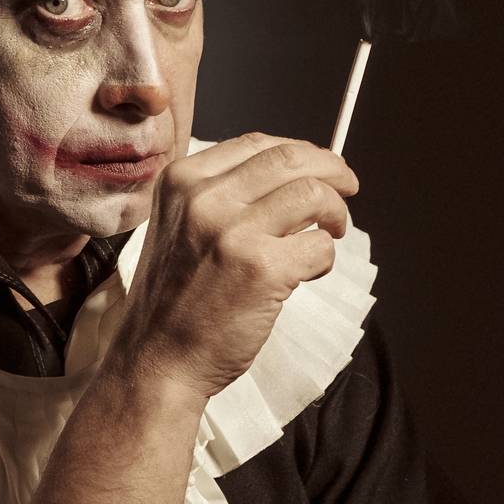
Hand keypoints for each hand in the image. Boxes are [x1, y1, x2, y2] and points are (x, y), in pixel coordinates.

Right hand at [109, 133, 358, 401]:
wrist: (156, 359)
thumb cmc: (171, 302)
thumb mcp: (177, 227)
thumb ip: (220, 198)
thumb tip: (289, 179)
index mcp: (181, 181)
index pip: (256, 144)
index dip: (298, 152)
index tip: (318, 166)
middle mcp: (205, 198)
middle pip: (290, 160)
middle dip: (331, 170)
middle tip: (347, 188)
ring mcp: (234, 232)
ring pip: (313, 194)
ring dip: (336, 213)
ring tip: (332, 232)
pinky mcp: (263, 268)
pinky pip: (319, 245)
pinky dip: (325, 257)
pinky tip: (309, 272)